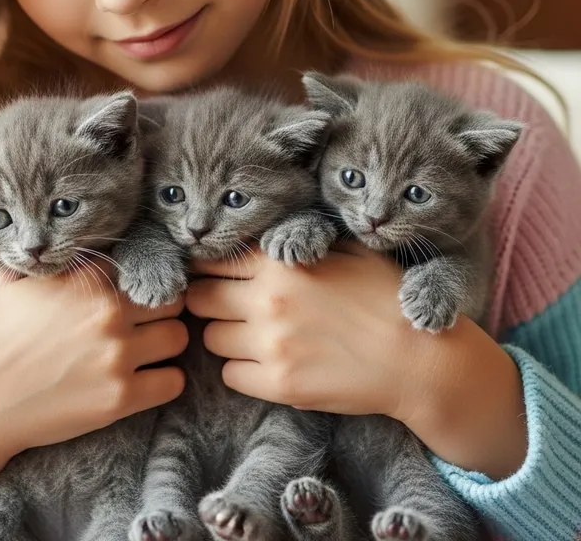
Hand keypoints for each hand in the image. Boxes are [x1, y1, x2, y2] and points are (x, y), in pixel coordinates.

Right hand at [0, 263, 186, 539]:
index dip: (141, 279)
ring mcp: (116, 355)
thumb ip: (53, 258)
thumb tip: (68, 237)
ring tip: (143, 351)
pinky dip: (163, 381)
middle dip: (160, 309)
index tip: (136, 291)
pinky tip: (142, 380)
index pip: (145, 265)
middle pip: (172, 299)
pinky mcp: (120, 398)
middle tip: (143, 323)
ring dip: (164, 344)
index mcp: (88, 279)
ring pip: (179, 337)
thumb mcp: (15, 281)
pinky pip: (173, 382)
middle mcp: (108, 311)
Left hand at [186, 243, 421, 419]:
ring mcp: (271, 344)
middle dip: (208, 300)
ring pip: (210, 338)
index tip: (215, 275)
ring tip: (253, 335)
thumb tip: (261, 234)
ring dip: (226, 335)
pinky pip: (230, 375)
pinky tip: (266, 362)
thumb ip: (300, 239)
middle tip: (227, 306)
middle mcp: (267, 299)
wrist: (421, 359)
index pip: (213, 260)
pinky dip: (242, 369)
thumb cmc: (386, 297)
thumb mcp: (347, 249)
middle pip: (199, 299)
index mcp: (280, 261)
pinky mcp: (279, 384)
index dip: (209, 267)